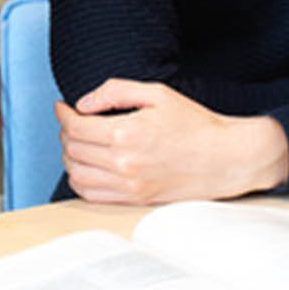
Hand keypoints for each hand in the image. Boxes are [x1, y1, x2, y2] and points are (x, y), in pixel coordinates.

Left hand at [58, 79, 288, 204]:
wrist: (225, 158)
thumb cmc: (196, 125)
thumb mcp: (158, 94)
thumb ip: (116, 91)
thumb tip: (83, 104)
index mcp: (127, 133)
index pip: (76, 126)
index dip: (63, 114)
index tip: (63, 107)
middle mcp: (124, 162)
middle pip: (72, 148)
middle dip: (66, 132)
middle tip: (74, 121)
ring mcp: (128, 184)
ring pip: (76, 173)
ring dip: (70, 156)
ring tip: (78, 143)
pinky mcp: (134, 198)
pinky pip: (90, 194)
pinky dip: (79, 179)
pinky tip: (87, 166)